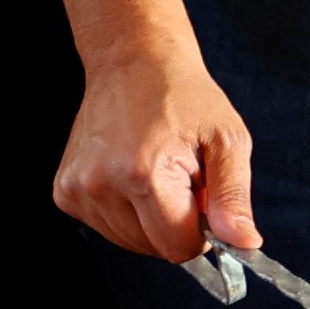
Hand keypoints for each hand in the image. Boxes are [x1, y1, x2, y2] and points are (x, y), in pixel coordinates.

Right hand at [54, 16, 254, 261]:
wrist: (134, 60)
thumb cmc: (184, 95)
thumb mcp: (226, 139)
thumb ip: (233, 197)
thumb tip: (244, 243)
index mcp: (143, 172)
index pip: (178, 246)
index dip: (201, 231)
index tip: (203, 197)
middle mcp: (102, 184)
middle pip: (153, 248)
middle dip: (176, 222)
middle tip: (180, 174)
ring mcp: (78, 188)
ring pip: (129, 241)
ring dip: (150, 217)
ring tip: (155, 169)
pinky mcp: (65, 191)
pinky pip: (107, 227)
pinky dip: (126, 211)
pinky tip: (131, 174)